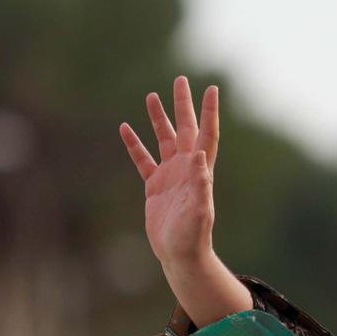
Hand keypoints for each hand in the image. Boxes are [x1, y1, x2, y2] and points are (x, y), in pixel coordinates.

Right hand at [121, 78, 250, 323]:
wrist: (179, 255)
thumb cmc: (192, 236)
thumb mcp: (199, 209)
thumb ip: (200, 183)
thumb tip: (199, 154)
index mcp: (200, 170)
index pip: (206, 134)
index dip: (209, 112)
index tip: (211, 88)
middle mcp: (187, 168)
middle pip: (185, 129)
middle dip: (183, 105)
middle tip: (180, 80)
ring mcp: (170, 176)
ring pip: (163, 140)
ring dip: (158, 119)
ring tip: (151, 96)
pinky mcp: (155, 187)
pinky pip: (143, 160)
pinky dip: (134, 144)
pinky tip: (125, 128)